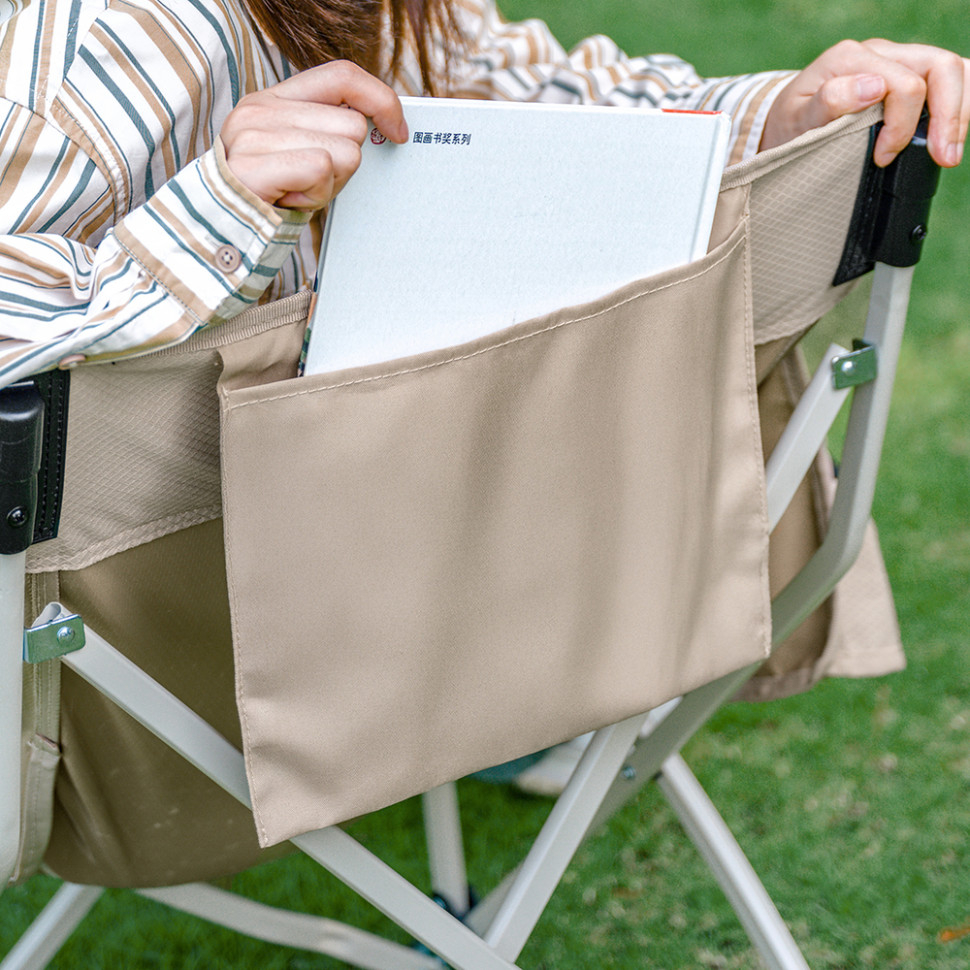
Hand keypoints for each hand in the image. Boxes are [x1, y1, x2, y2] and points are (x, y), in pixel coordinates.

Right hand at [220, 60, 407, 209]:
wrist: (217, 232)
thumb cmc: (268, 198)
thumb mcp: (298, 154)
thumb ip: (328, 131)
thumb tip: (383, 127)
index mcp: (273, 99)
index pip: (342, 76)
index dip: (380, 99)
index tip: (398, 132)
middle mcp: (260, 109)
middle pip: (353, 126)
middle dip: (346, 166)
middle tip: (313, 183)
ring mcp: (253, 134)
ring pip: (345, 152)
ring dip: (330, 185)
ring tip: (297, 192)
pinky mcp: (252, 164)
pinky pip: (321, 169)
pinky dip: (315, 194)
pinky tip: (290, 200)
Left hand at [761, 39, 969, 167]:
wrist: (784, 123)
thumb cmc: (790, 125)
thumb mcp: (795, 119)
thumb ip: (828, 102)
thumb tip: (872, 87)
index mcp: (851, 58)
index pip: (903, 83)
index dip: (901, 126)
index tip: (883, 158)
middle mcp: (880, 51)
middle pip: (939, 67)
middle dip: (948, 115)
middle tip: (944, 157)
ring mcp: (897, 60)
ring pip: (952, 69)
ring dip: (960, 110)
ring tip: (950, 152)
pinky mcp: (908, 75)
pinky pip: (948, 79)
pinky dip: (959, 103)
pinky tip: (953, 132)